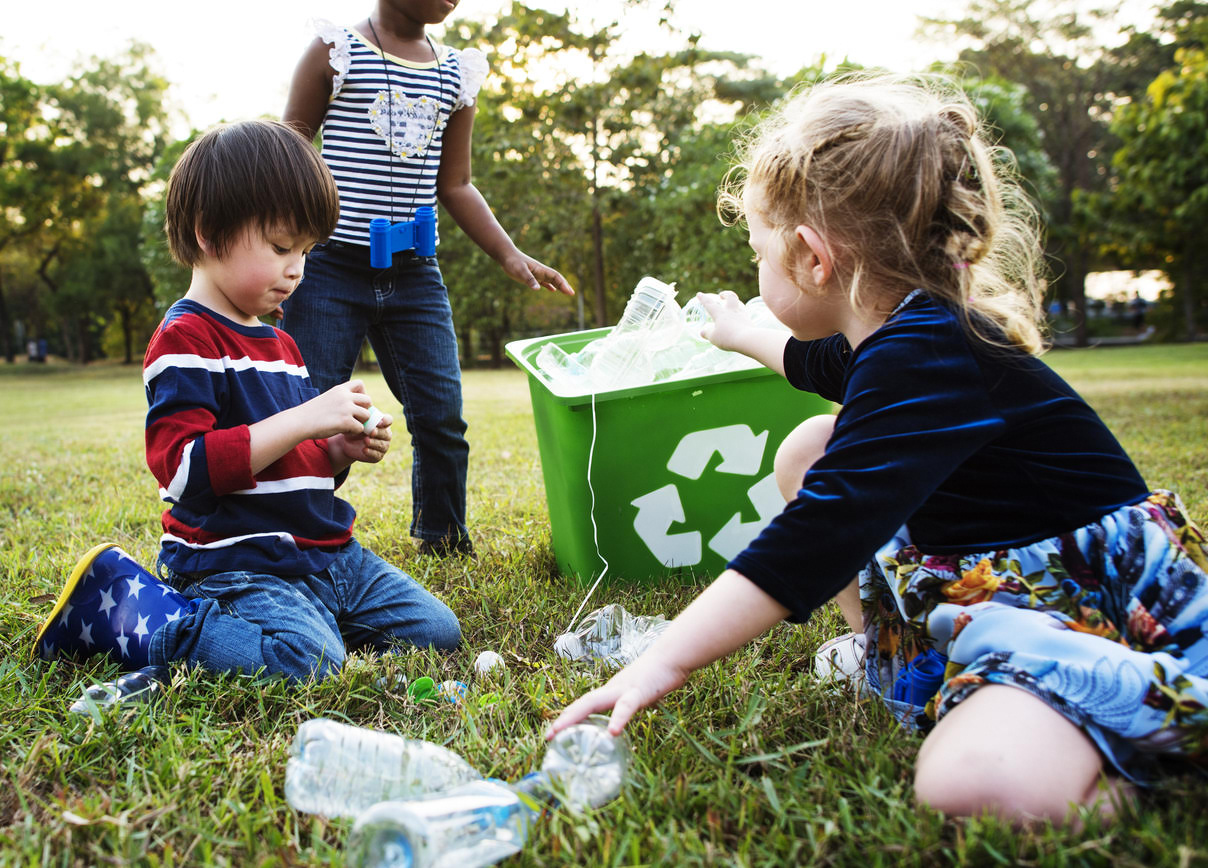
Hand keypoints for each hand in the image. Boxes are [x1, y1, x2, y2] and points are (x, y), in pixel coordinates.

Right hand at [298, 380, 373, 439]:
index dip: (362, 394)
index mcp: (340, 389)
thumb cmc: (311, 413)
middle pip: (368, 400)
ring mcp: (346, 409)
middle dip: (364, 410)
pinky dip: (354, 432)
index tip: (355, 403)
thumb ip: (341, 399)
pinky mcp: (346, 421)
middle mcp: (345, 397)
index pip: (360, 384)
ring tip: (348, 426)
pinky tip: (344, 432)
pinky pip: (360, 428)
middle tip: (355, 417)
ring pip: (367, 415)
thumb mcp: (328, 398)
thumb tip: (356, 405)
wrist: (299, 422)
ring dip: (360, 422)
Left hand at [332, 413, 392, 463]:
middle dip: (379, 433)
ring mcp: (383, 446)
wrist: (346, 442)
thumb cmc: (354, 427)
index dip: (386, 421)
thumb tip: (365, 407)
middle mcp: (385, 435)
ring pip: (382, 445)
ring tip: (366, 441)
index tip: (379, 422)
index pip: (389, 420)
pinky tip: (364, 450)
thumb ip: (361, 414)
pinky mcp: (378, 456)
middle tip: (371, 432)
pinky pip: (376, 455)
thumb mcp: (356, 420)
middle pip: (386, 433)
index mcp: (382, 423)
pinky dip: (371, 453)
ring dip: (374, 443)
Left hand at [501, 251, 574, 295]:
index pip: (555, 277)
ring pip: (551, 280)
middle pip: (556, 279)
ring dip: (559, 286)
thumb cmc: (513, 262)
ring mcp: (536, 273)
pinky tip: (552, 290)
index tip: (569, 291)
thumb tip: (538, 289)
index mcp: (540, 269)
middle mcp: (541, 271)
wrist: (506, 255)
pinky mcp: (531, 275)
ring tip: (566, 292)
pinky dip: (549, 285)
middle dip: (564, 285)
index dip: (563, 284)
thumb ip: (529, 279)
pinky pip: (543, 281)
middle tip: (572, 294)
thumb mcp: (520, 271)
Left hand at [546, 653, 689, 738]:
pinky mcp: (639, 691)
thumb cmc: (657, 677)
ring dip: (575, 716)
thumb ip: (628, 706)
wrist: (672, 656)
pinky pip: (626, 706)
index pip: (584, 706)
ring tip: (560, 730)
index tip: (553, 733)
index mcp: (612, 693)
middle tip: (548, 736)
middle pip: (582, 704)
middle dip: (564, 719)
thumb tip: (624, 724)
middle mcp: (612, 690)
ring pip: (593, 702)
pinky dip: (618, 718)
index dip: (568, 718)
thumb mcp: (639, 695)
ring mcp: (623, 689)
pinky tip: (613, 732)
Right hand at [697, 290, 754, 351]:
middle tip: (721, 295)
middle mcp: (731, 311)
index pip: (710, 304)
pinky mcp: (749, 321)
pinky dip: (740, 315)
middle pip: (730, 297)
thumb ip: (707, 333)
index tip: (699, 294)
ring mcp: (742, 315)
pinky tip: (739, 319)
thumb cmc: (728, 337)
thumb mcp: (713, 337)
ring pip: (739, 304)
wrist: (748, 339)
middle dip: (725, 294)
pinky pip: (744, 314)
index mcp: (720, 314)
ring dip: (734, 303)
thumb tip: (702, 331)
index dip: (703, 299)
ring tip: (731, 308)